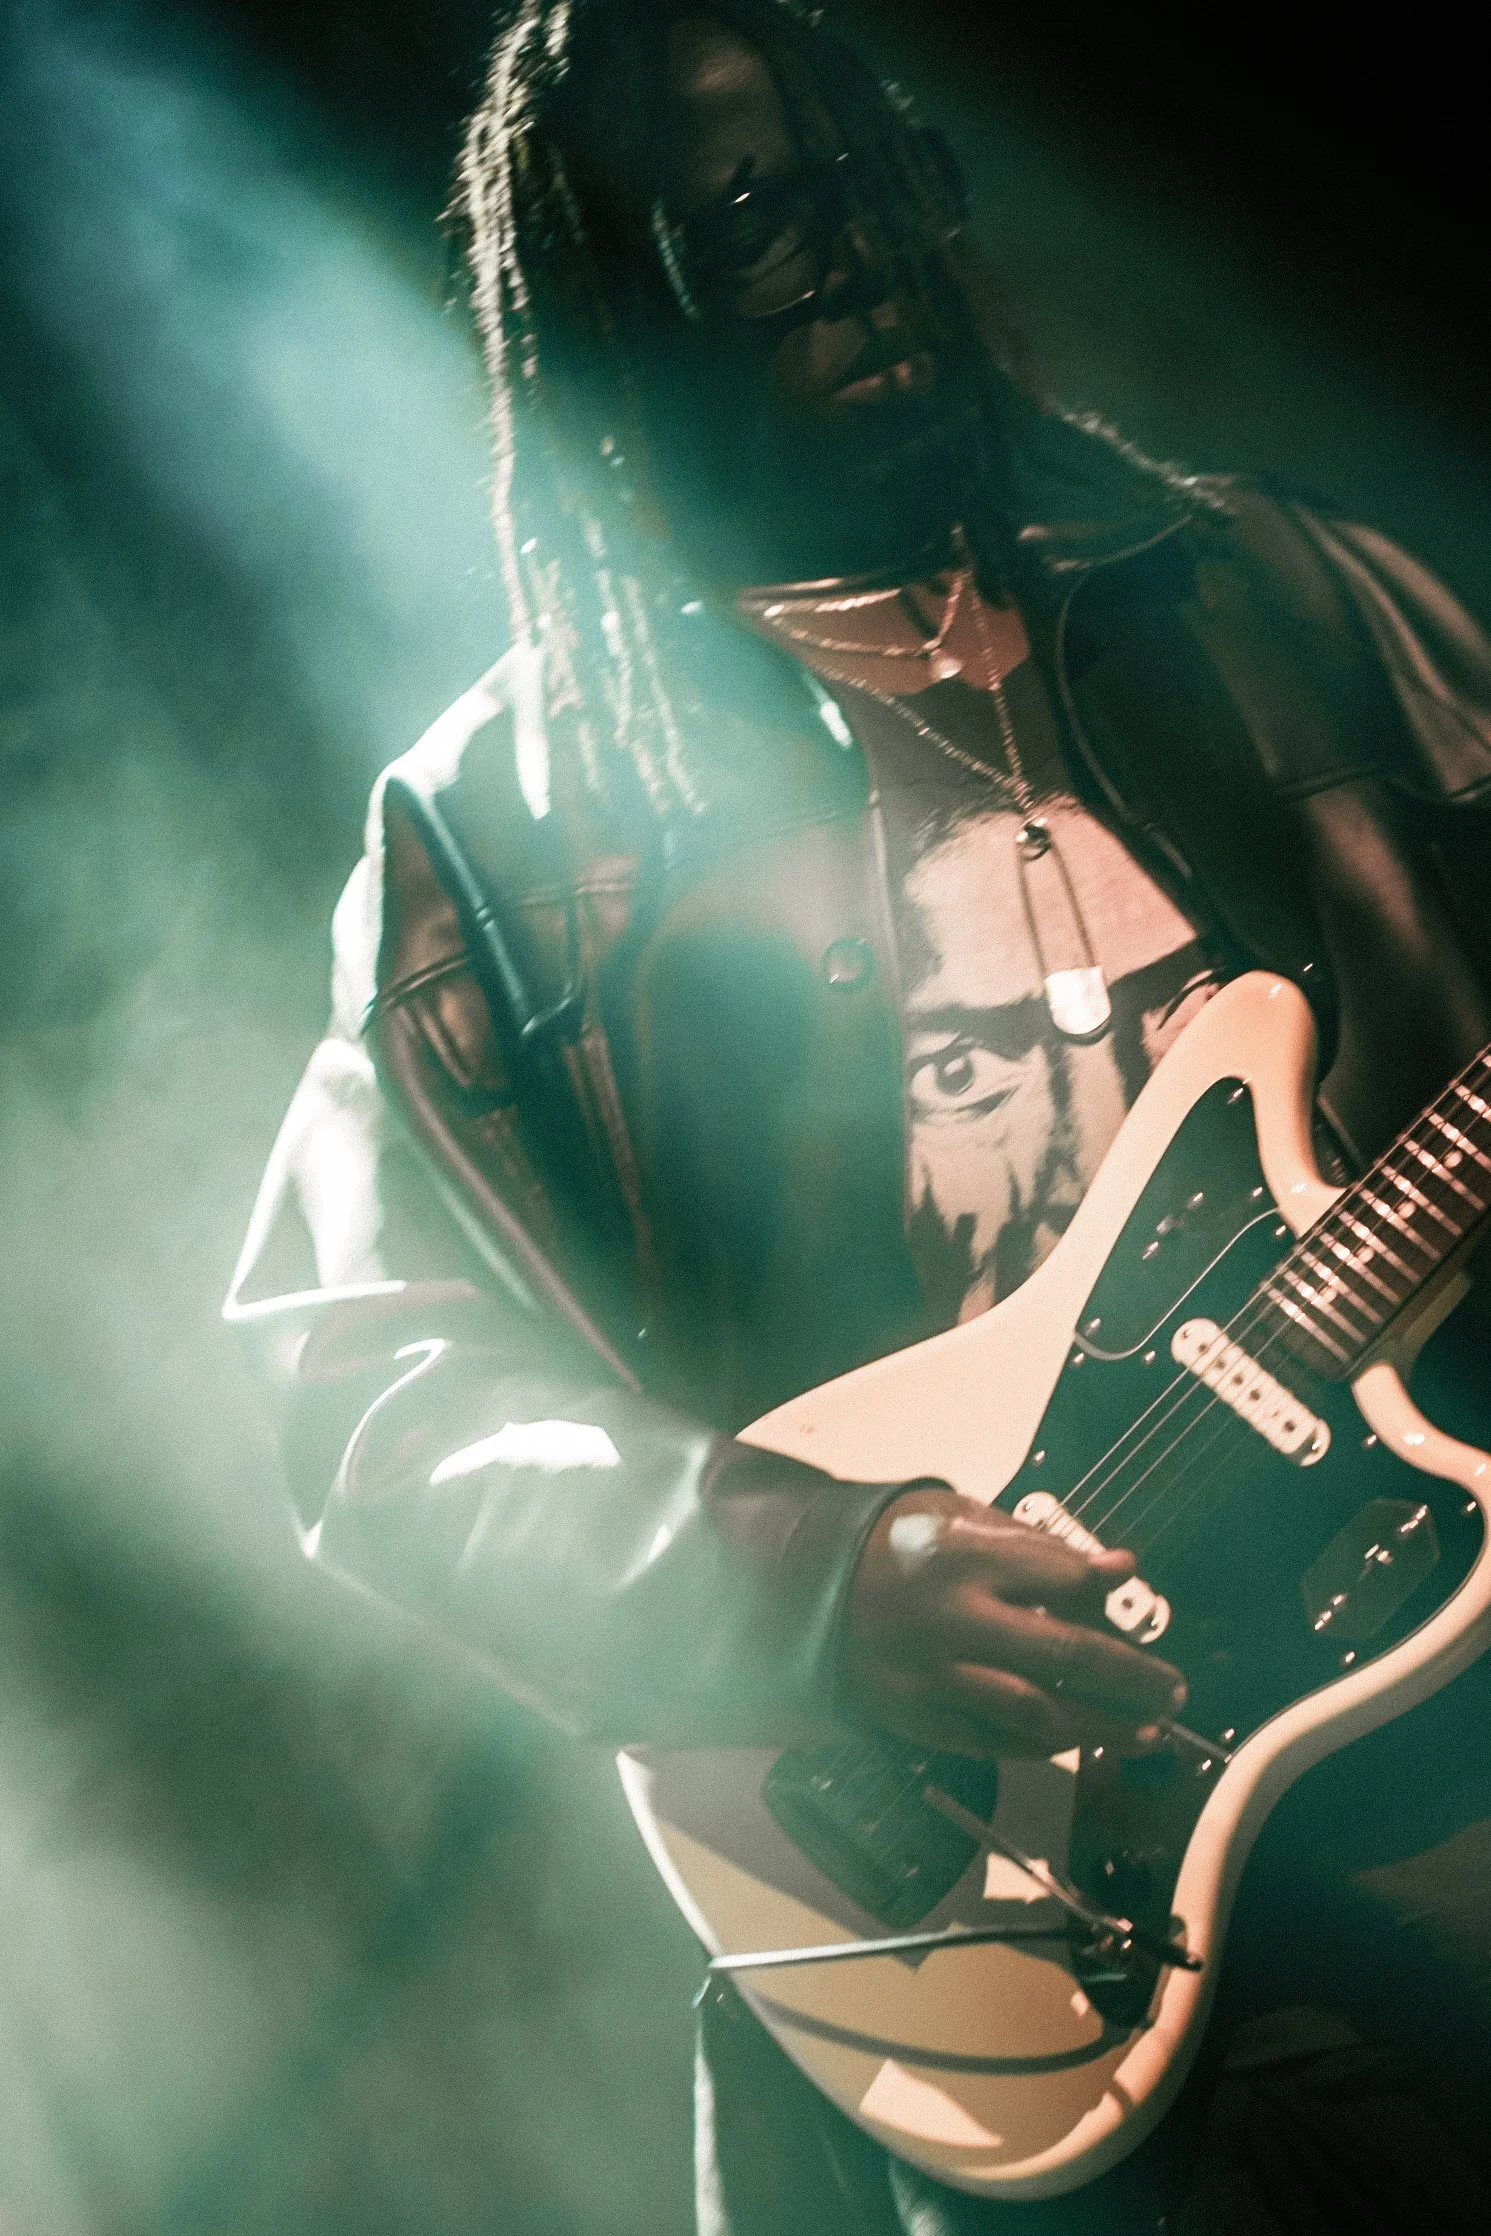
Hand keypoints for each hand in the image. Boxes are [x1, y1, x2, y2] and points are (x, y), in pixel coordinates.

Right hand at [845, 1486, 1186, 1757]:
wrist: (807, 1589)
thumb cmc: (898, 1545)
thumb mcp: (959, 1516)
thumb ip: (1039, 1544)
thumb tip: (1120, 1569)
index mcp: (967, 1558)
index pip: (1061, 1579)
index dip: (1107, 1592)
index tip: (1138, 1598)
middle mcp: (955, 1620)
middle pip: (1064, 1654)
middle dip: (1130, 1678)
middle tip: (1173, 1692)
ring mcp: (936, 1676)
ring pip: (1035, 1714)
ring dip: (1100, 1728)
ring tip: (1145, 1733)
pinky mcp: (919, 1719)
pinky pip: (994, 1743)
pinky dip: (1042, 1746)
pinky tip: (1079, 1742)